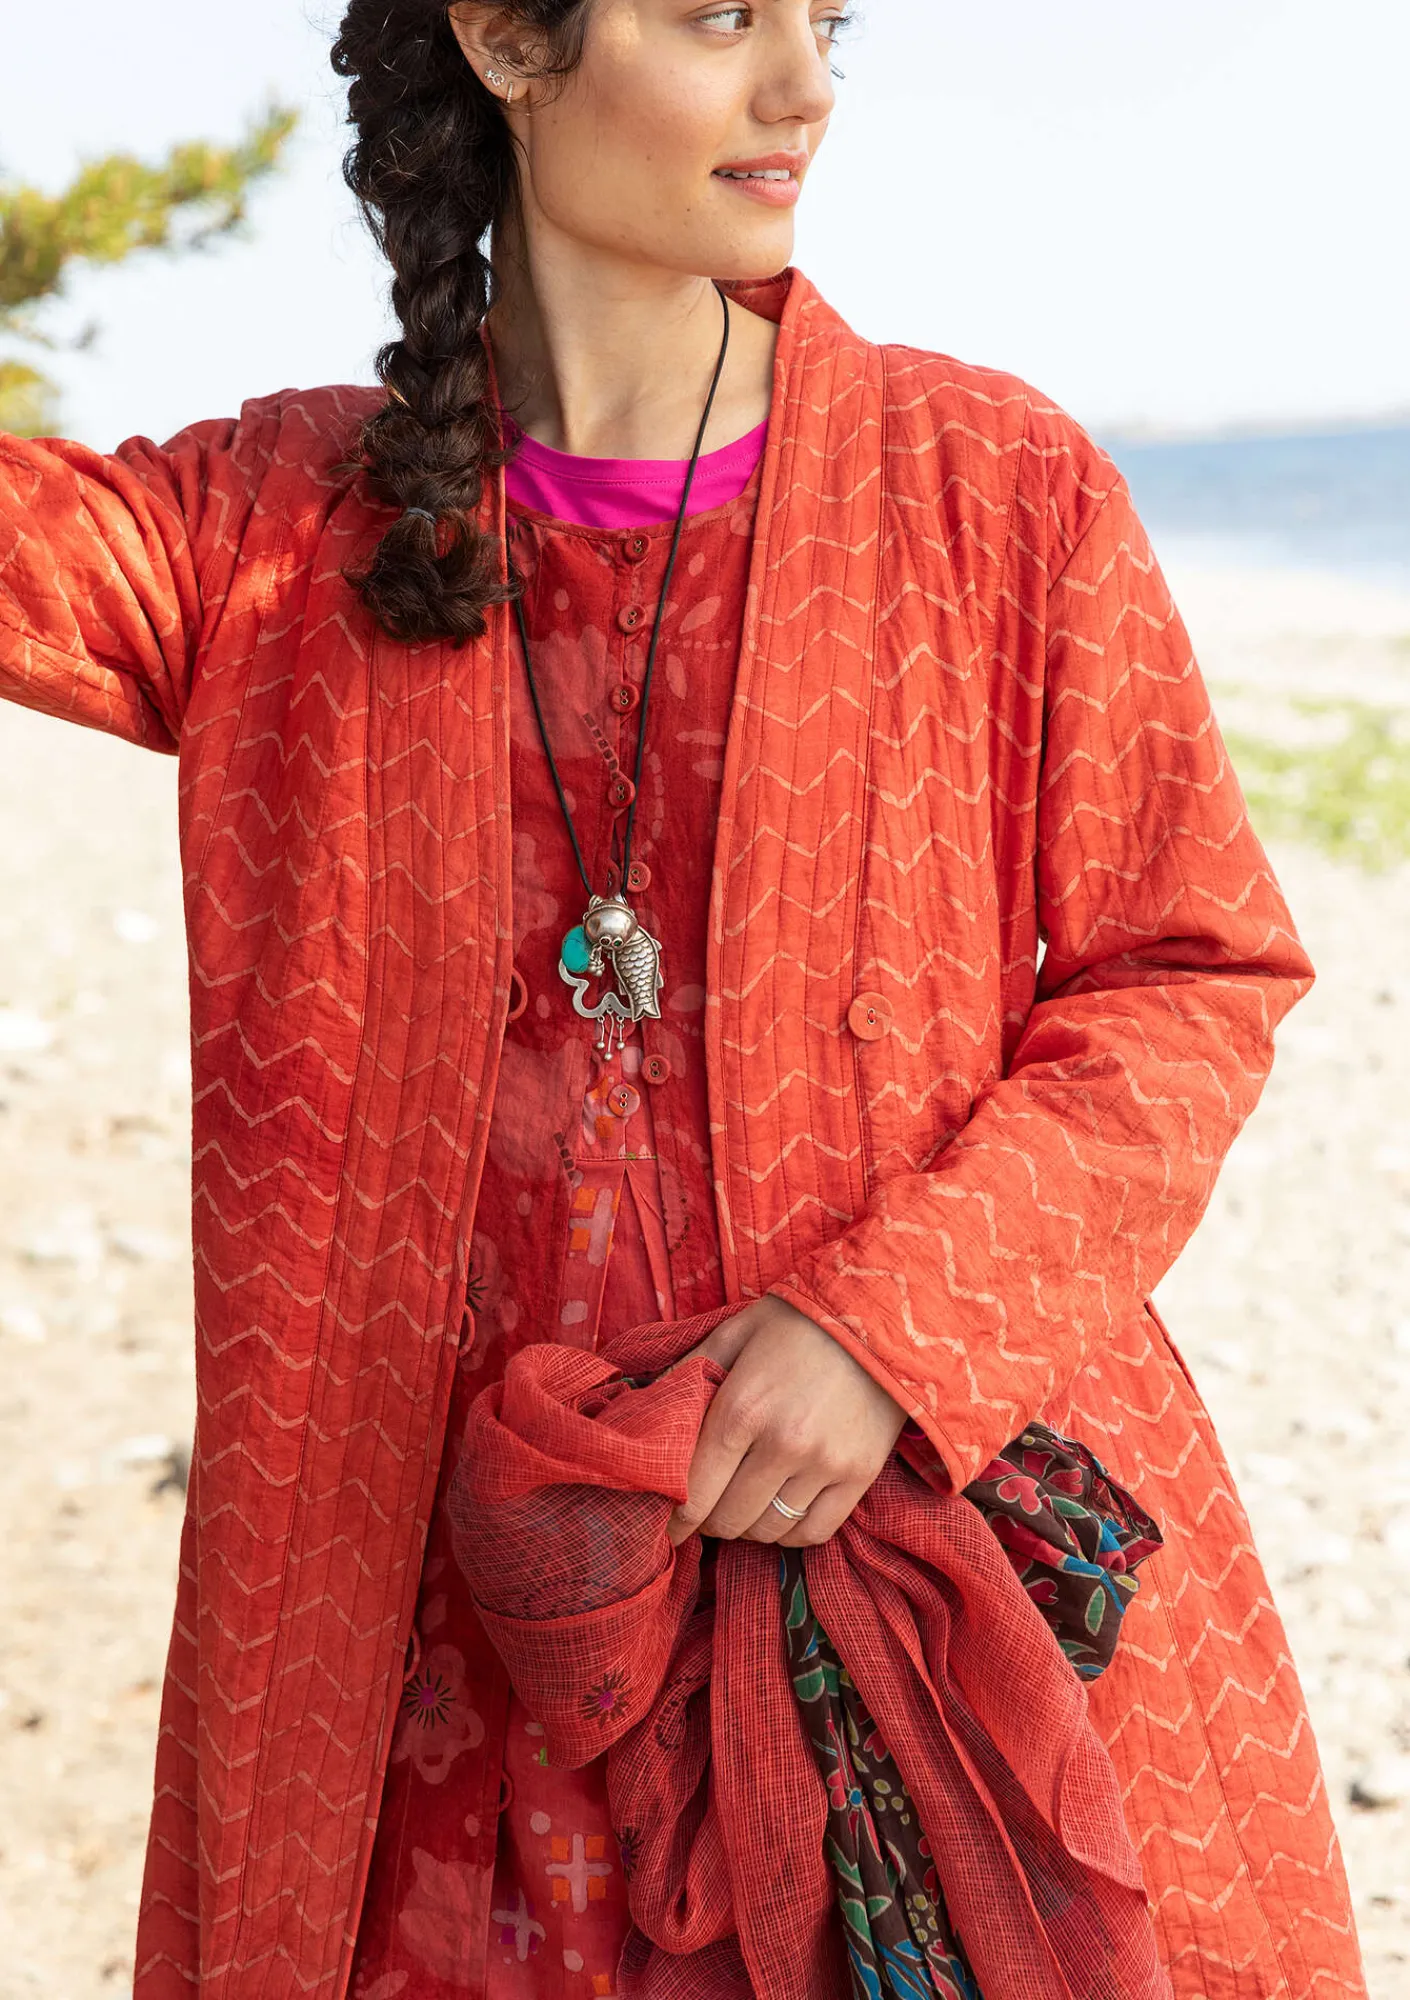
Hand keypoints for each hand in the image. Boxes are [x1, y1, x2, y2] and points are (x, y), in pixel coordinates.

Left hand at [665, 1296, 906, 1547]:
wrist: (877, 1314)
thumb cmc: (798, 1321)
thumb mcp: (734, 1332)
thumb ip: (689, 1371)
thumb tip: (650, 1408)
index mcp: (741, 1409)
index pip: (694, 1493)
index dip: (674, 1520)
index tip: (667, 1527)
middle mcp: (783, 1444)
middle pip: (728, 1519)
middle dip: (709, 1521)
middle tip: (707, 1508)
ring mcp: (825, 1464)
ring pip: (769, 1529)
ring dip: (749, 1526)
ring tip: (744, 1505)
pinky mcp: (860, 1475)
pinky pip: (814, 1532)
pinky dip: (791, 1532)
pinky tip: (782, 1511)